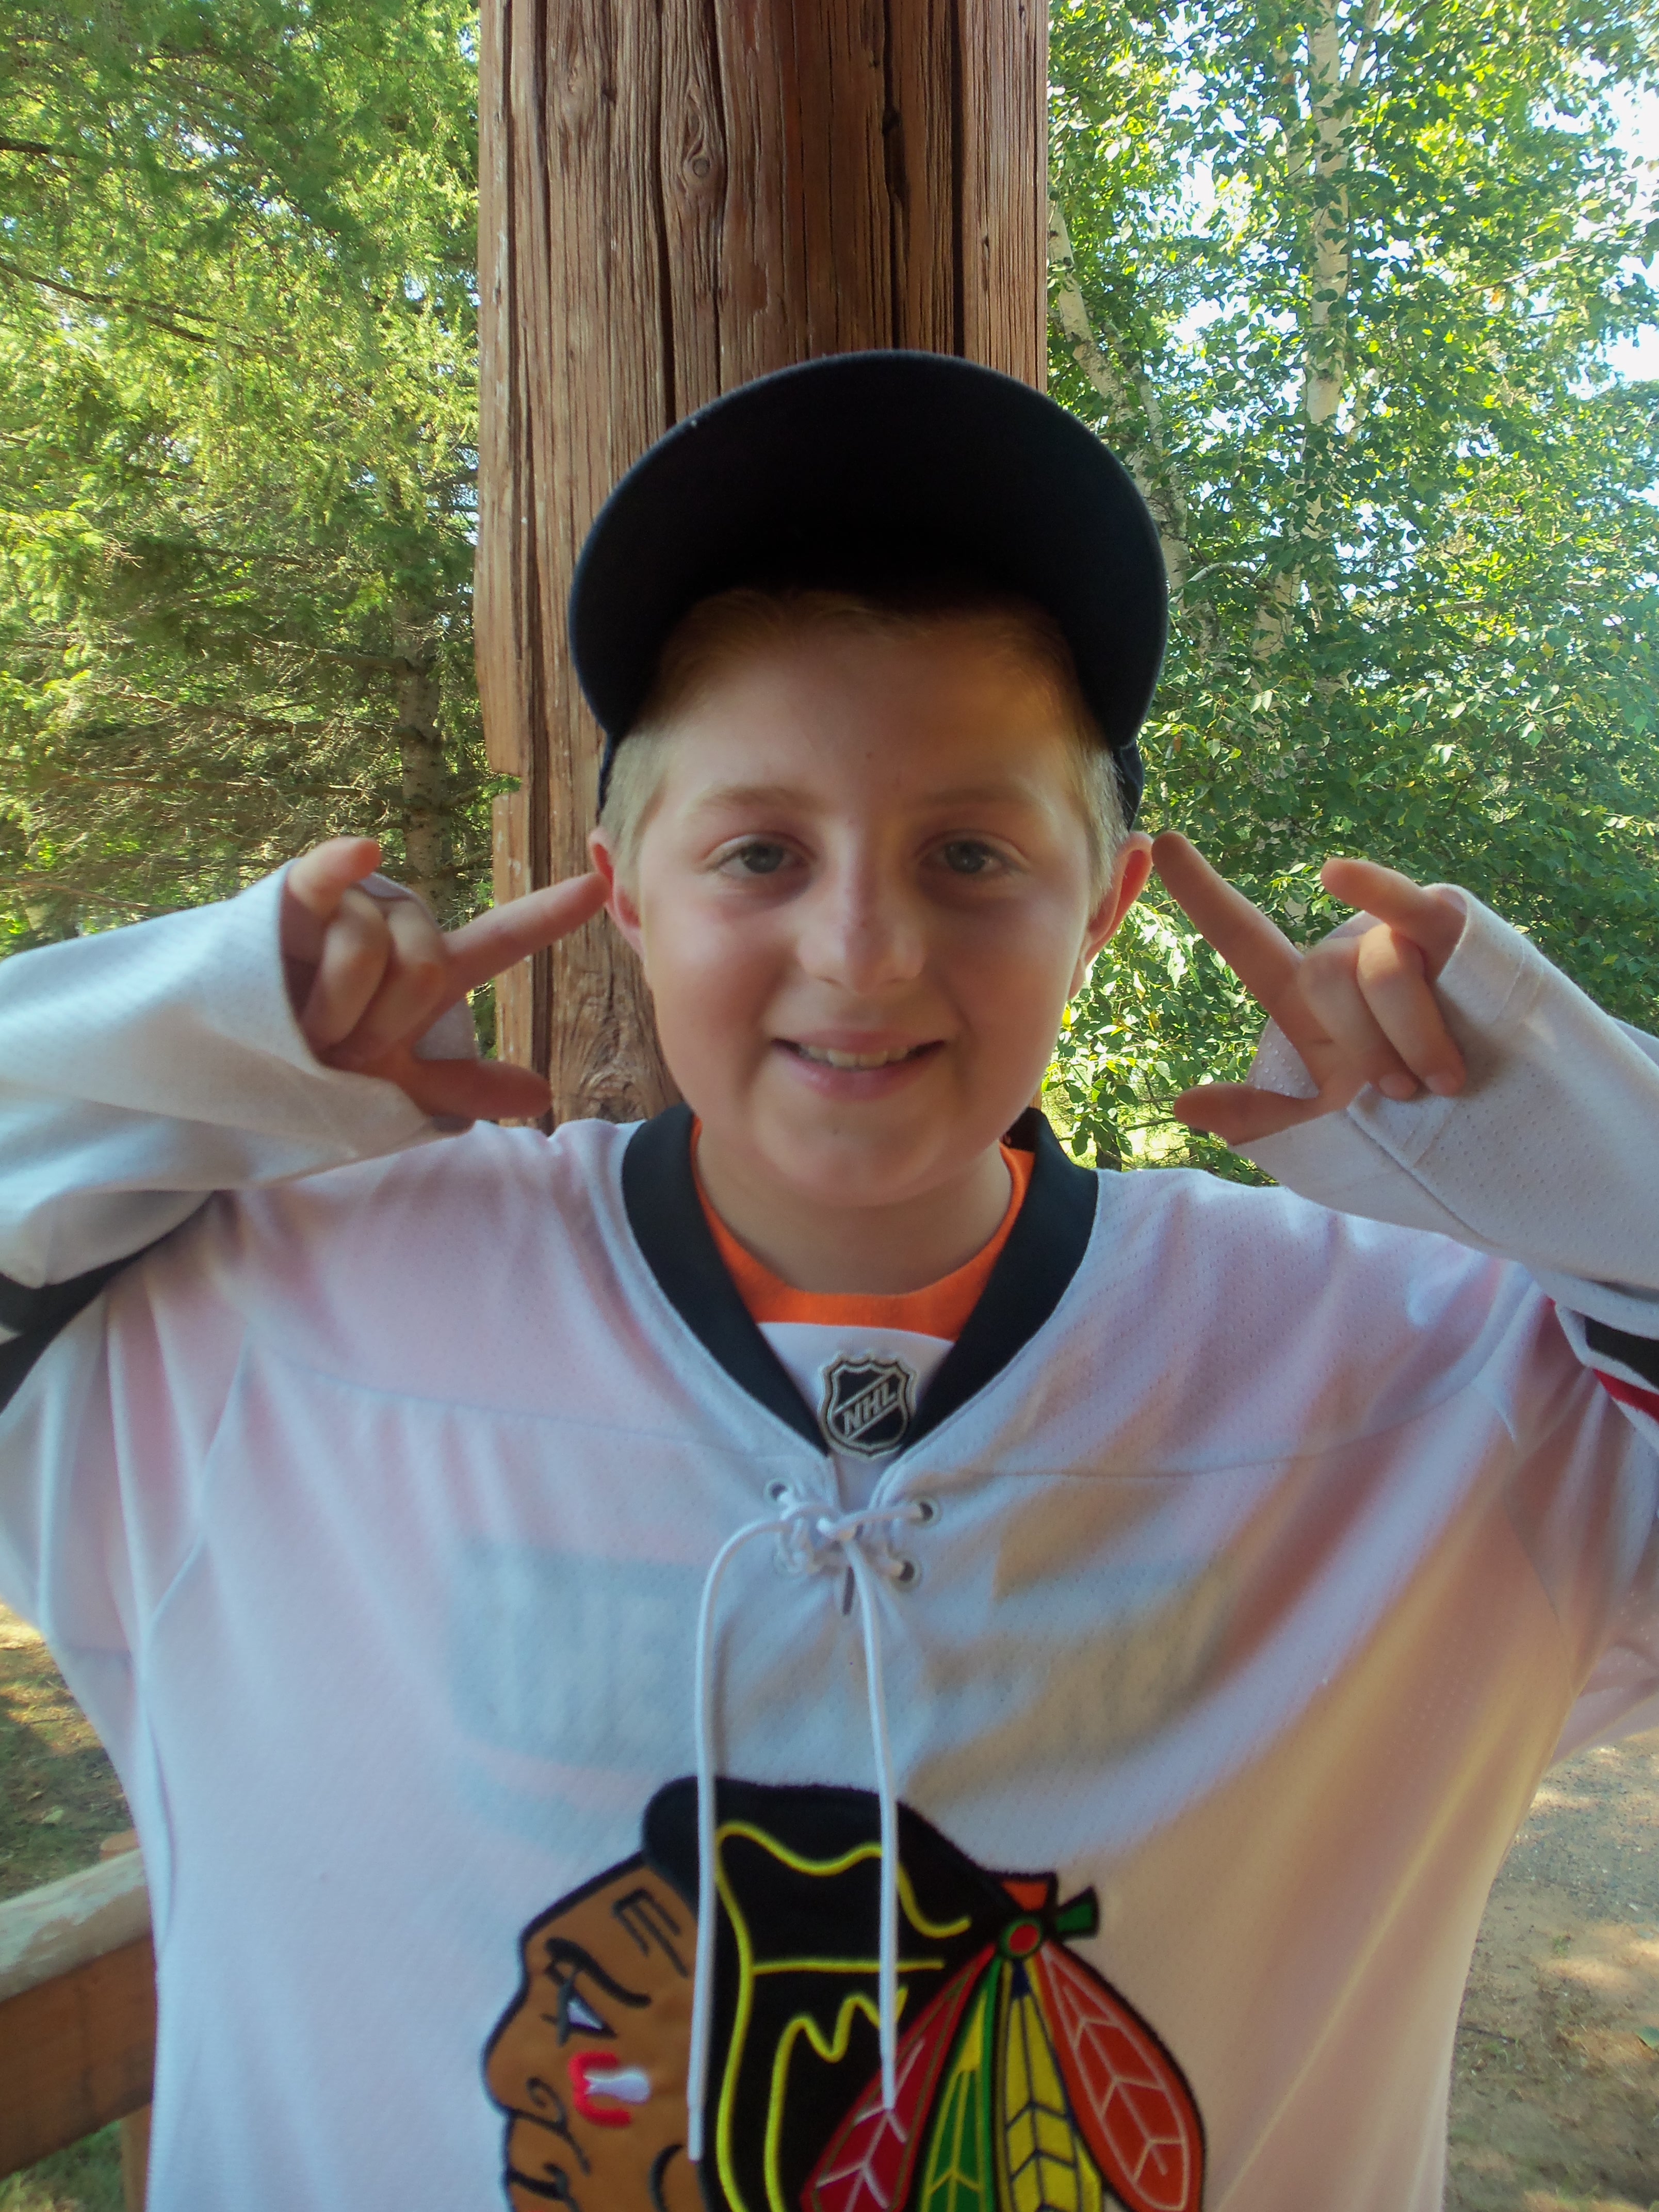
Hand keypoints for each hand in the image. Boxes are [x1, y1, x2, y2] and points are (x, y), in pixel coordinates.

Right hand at [279, 838, 607, 1121]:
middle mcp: (396, 929)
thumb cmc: (316, 1069)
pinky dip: (342, 865)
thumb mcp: (392, 1085)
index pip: (501, 939)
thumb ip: (461, 1085)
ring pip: (371, 948)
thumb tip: (541, 1093)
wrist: (237, 1070)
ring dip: (336, 1007)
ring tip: (300, 1030)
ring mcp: (348, 909)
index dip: (549, 914)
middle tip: (338, 1051)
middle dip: (383, 1025)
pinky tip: (363, 852)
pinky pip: (326, 875)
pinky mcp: (293, 898)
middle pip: (426, 967)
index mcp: (428, 969)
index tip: (602, 887)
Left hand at [1152, 833, 1467, 1145]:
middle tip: (1402, 1092)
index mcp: (1308, 997)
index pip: (1244, 937)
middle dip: (1363, 1045)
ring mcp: (1398, 937)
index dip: (1203, 892)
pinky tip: (1335, 875)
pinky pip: (1404, 902)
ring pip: (1377, 970)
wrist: (1503, 1127)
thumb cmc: (1412, 1120)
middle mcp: (1348, 957)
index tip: (1160, 841)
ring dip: (1408, 1036)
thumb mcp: (1328, 1124)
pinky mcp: (1449, 930)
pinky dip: (1373, 888)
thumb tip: (1182, 1106)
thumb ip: (1258, 1115)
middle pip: (1323, 977)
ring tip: (1441, 1081)